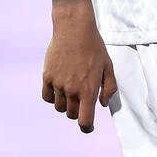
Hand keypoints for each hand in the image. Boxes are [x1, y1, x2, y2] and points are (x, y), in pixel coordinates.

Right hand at [41, 2, 116, 132]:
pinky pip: (47, 97)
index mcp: (89, 90)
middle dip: (78, 112)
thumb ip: (109, 88)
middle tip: (82, 100)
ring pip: (60, 107)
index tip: (88, 126)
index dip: (87, 128)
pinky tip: (59, 88)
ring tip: (72, 91)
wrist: (74, 28)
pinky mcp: (47, 76)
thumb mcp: (108, 66)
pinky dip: (53, 97)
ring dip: (66, 104)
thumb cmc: (94, 47)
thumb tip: (102, 105)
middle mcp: (72, 90)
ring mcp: (58, 84)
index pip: (84, 121)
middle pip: (72, 115)